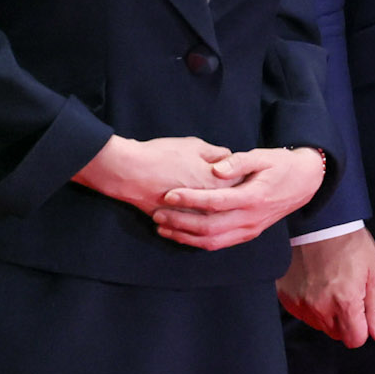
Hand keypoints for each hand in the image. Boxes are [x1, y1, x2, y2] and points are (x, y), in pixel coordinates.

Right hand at [75, 134, 231, 218]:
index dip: (243, 178)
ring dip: (215, 213)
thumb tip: (228, 158)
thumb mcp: (194, 145)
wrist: (129, 171)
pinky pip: (192, 228)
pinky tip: (197, 216)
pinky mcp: (176, 223)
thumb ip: (216, 153)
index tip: (244, 174)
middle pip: (229, 205)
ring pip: (212, 220)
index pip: (240, 183)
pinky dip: (196, 223)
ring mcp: (191, 216)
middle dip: (232, 198)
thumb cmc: (162, 154)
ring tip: (213, 204)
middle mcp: (207, 203)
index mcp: (216, 181)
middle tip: (231, 190)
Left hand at [151, 147, 325, 250]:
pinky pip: (220, 244)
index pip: (215, 201)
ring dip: (185, 236)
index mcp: (253, 197)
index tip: (167, 194)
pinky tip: (180, 235)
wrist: (304, 183)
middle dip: (180, 222)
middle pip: (209, 227)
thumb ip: (238, 161)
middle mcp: (251, 218)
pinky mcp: (248, 234)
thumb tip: (216, 167)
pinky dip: (197, 243)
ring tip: (161, 227)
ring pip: (212, 241)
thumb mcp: (262, 156)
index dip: (190, 199)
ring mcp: (250, 229)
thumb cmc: (280, 165)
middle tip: (157, 213)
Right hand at [278, 227, 374, 346]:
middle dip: (345, 321)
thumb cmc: (350, 244)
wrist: (320, 223)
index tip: (362, 313)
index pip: (355, 340)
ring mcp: (301, 302)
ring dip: (327, 314)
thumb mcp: (374, 273)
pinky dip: (310, 305)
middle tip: (347, 294)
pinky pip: (301, 313)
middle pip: (337, 334)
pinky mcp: (287, 296)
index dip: (363, 328)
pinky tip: (316, 285)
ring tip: (331, 287)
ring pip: (319, 325)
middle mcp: (320, 307)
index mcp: (345, 303)